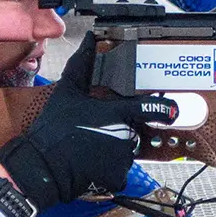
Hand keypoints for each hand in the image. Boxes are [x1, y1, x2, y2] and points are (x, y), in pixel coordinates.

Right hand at [0, 33, 178, 209]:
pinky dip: (109, 171)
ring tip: (88, 149)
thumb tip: (90, 39)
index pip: (151, 108)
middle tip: (95, 133)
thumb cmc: (54, 129)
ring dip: (113, 151)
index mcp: (117, 112)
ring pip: (126, 152)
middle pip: (133, 130)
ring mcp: (123, 158)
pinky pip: (119, 173)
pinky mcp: (118, 178)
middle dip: (119, 131)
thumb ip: (82, 65)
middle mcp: (125, 134)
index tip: (172, 110)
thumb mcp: (67, 92)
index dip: (165, 109)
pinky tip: (90, 165)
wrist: (43, 166)